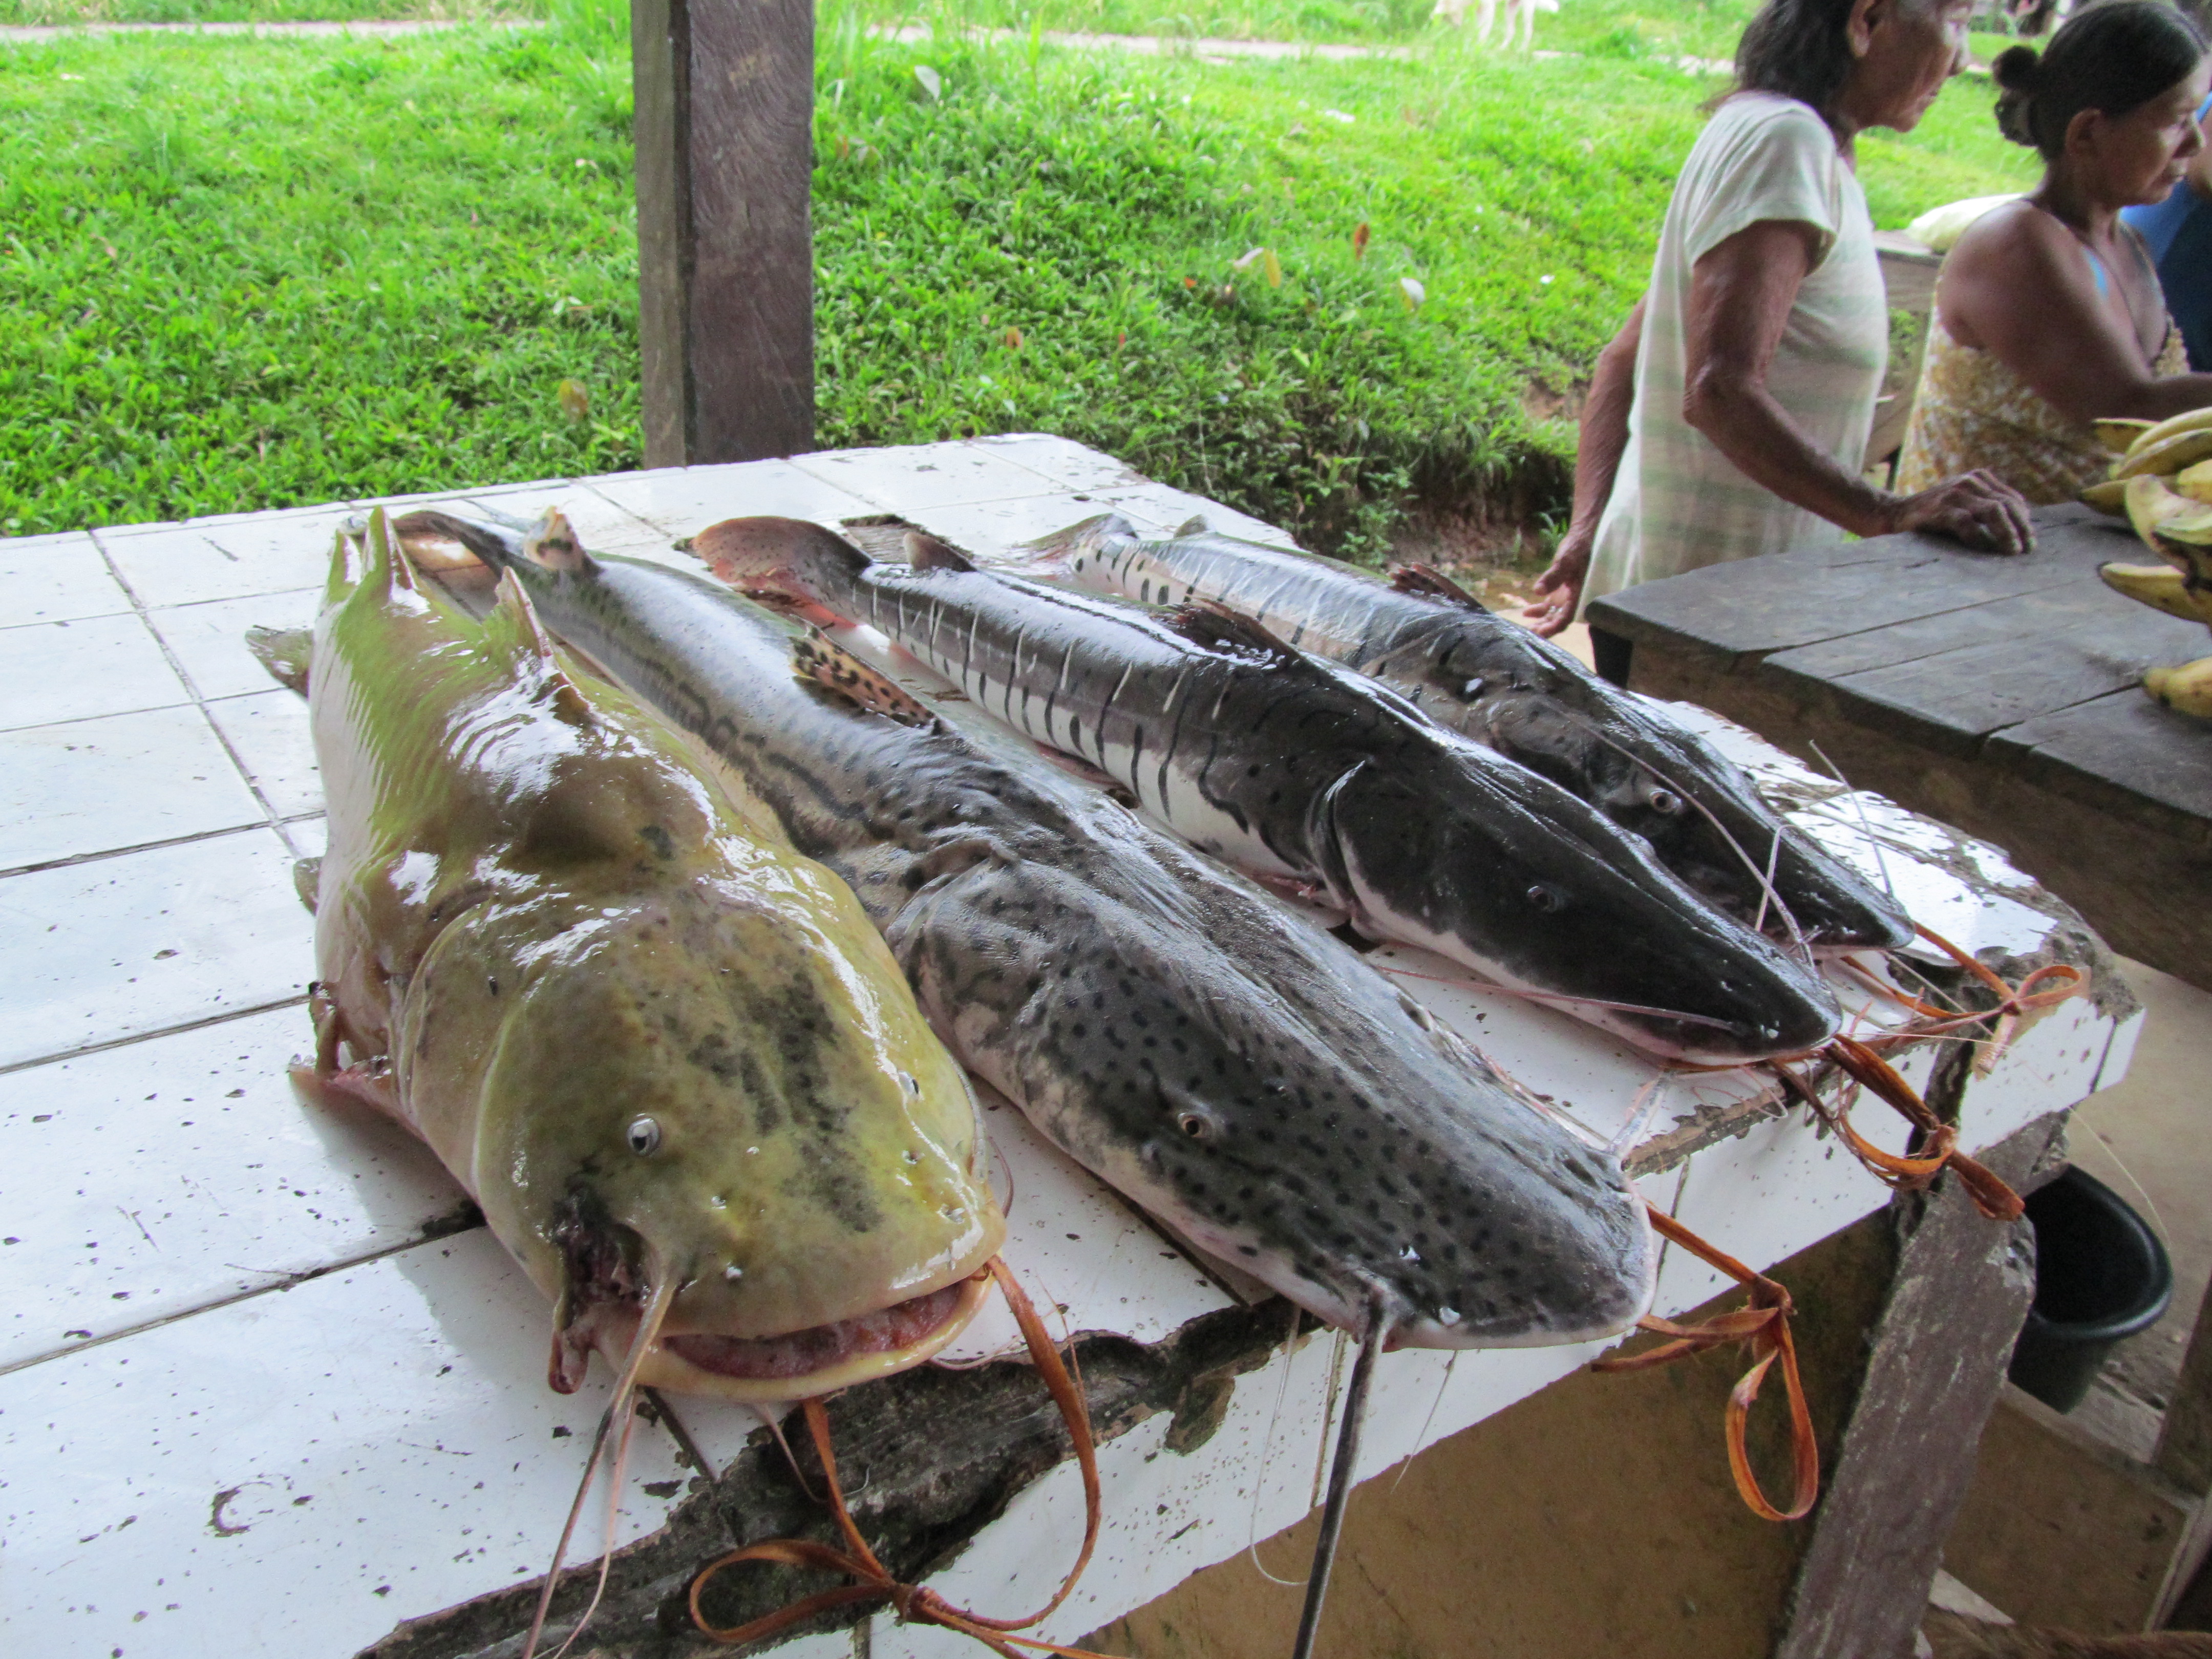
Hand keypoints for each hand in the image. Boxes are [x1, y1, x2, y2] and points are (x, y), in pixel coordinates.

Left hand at [1527, 534, 1591, 637]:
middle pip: (1559, 620)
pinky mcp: (1559, 592)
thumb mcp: (1566, 561)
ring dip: (1540, 622)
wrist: (1582, 538)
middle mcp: (1573, 600)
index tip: (1540, 634)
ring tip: (1525, 629)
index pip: (1566, 618)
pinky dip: (1538, 611)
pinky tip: (1526, 612)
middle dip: (1544, 629)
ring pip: (1553, 615)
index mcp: (1579, 595)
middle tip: (1528, 635)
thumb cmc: (1577, 549)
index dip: (1554, 627)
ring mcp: (1566, 597)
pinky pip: (1549, 606)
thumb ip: (1553, 576)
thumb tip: (1538, 591)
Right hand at [1884, 470, 2035, 556]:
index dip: (2024, 520)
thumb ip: (1984, 507)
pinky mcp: (1940, 509)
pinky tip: (1985, 550)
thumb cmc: (1931, 515)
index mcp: (1978, 478)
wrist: (1892, 513)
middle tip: (2027, 549)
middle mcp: (1969, 481)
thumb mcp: (1961, 503)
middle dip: (2021, 528)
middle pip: (2007, 504)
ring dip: (2007, 532)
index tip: (2029, 540)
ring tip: (2012, 551)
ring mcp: (1954, 494)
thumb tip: (2017, 527)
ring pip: (1993, 511)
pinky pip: (1967, 523)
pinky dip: (1979, 538)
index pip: (2012, 499)